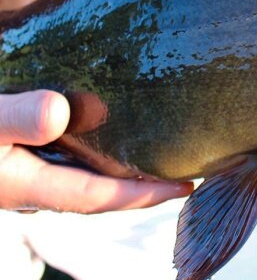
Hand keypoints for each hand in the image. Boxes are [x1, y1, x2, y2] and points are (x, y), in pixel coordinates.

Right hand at [0, 90, 192, 212]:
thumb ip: (16, 118)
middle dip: (146, 185)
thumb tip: (60, 111)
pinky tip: (117, 130)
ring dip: (126, 167)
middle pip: (102, 190)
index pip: (99, 196)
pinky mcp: (25, 152)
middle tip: (190, 169)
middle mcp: (33, 183)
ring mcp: (29, 170)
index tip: (185, 186)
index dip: (144, 193)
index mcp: (27, 184)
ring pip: (89, 173)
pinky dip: (102, 147)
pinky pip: (74, 155)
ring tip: (165, 154)